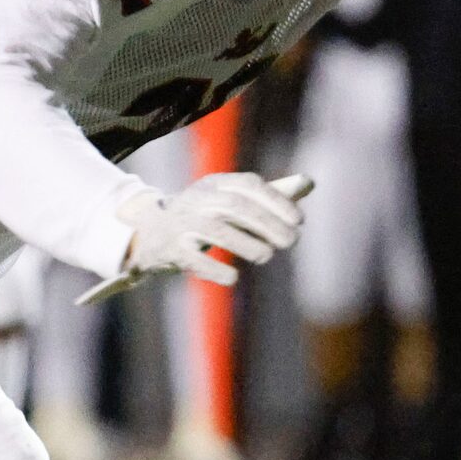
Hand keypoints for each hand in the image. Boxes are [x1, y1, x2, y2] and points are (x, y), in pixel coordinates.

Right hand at [107, 173, 312, 291]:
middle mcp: (197, 199)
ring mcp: (181, 224)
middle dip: (267, 224)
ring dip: (247, 244)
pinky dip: (215, 269)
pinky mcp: (170, 250)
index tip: (299, 220)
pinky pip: (193, 259)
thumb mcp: (234, 199)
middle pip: (235, 206)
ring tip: (267, 256)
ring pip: (216, 230)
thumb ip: (271, 193)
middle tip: (291, 241)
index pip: (249, 185)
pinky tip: (234, 277)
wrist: (151, 233)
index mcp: (215, 183)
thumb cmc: (207, 215)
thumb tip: (309, 182)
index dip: (276, 200)